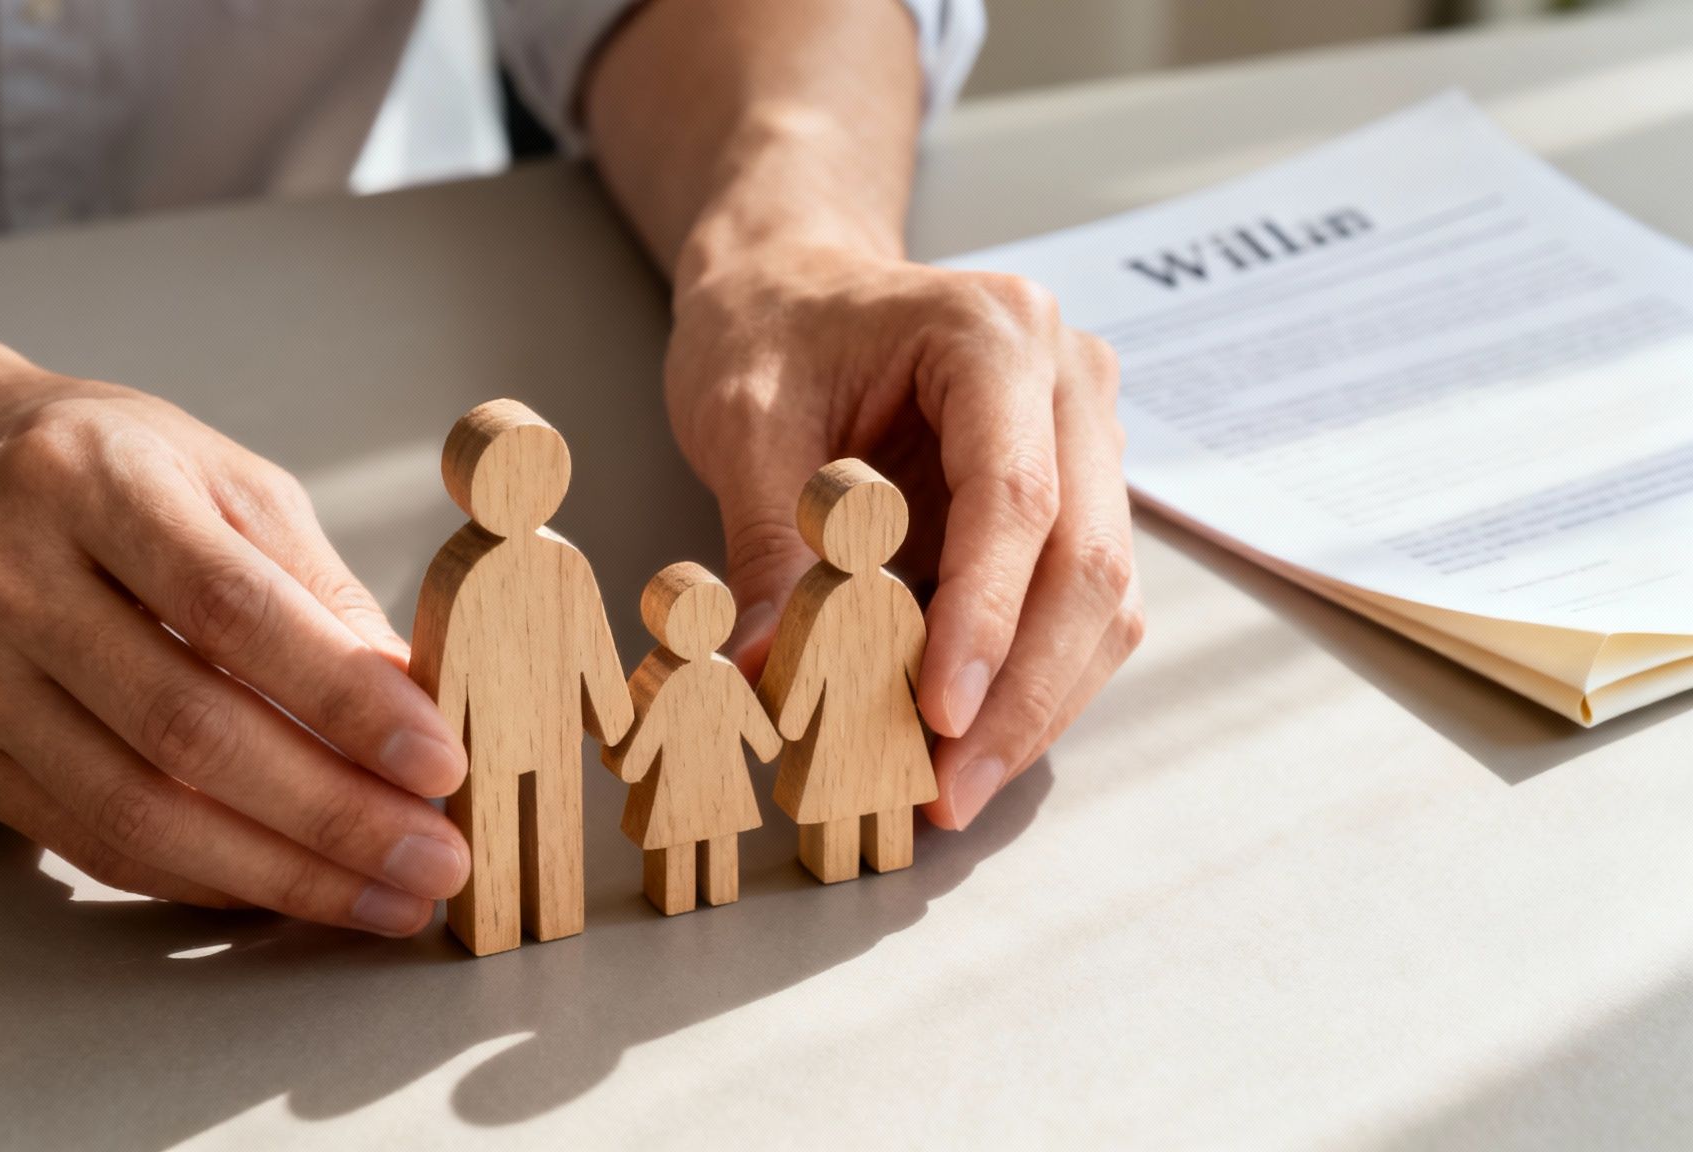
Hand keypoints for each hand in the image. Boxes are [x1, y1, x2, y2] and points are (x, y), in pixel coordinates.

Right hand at [0, 367, 469, 934]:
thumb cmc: (99, 466)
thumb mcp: (222, 476)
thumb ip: (315, 585)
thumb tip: (413, 704)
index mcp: (93, 483)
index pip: (233, 610)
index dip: (344, 698)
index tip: (438, 761)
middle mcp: (9, 577)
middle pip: (185, 728)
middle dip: (330, 813)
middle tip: (433, 861)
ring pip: (136, 809)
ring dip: (280, 872)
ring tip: (382, 897)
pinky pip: (95, 840)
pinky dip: (204, 877)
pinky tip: (287, 887)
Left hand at [666, 243, 1145, 830]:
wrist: (793, 280)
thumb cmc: (768, 327)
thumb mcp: (743, 421)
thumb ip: (769, 544)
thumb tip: (764, 678)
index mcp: (995, 332)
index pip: (1016, 496)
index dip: (984, 620)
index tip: (939, 719)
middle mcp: (1069, 382)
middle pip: (1086, 562)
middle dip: (1022, 694)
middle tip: (950, 793)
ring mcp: (1086, 439)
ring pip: (1103, 600)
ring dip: (1037, 705)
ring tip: (955, 790)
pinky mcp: (1075, 495)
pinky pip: (1076, 607)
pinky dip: (1029, 682)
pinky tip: (968, 744)